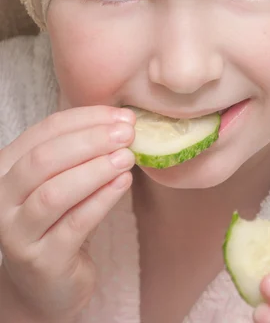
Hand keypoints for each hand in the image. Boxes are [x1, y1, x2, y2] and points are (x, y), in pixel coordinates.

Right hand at [0, 106, 134, 321]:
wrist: (46, 284)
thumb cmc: (59, 221)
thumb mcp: (64, 181)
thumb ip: (82, 153)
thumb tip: (122, 122)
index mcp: (7, 167)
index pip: (45, 131)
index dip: (86, 119)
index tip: (122, 116)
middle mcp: (2, 199)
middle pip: (44, 158)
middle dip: (90, 141)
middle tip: (127, 134)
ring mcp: (17, 232)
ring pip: (55, 192)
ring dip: (95, 170)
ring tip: (127, 158)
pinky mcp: (41, 261)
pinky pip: (74, 224)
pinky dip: (101, 199)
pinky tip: (123, 183)